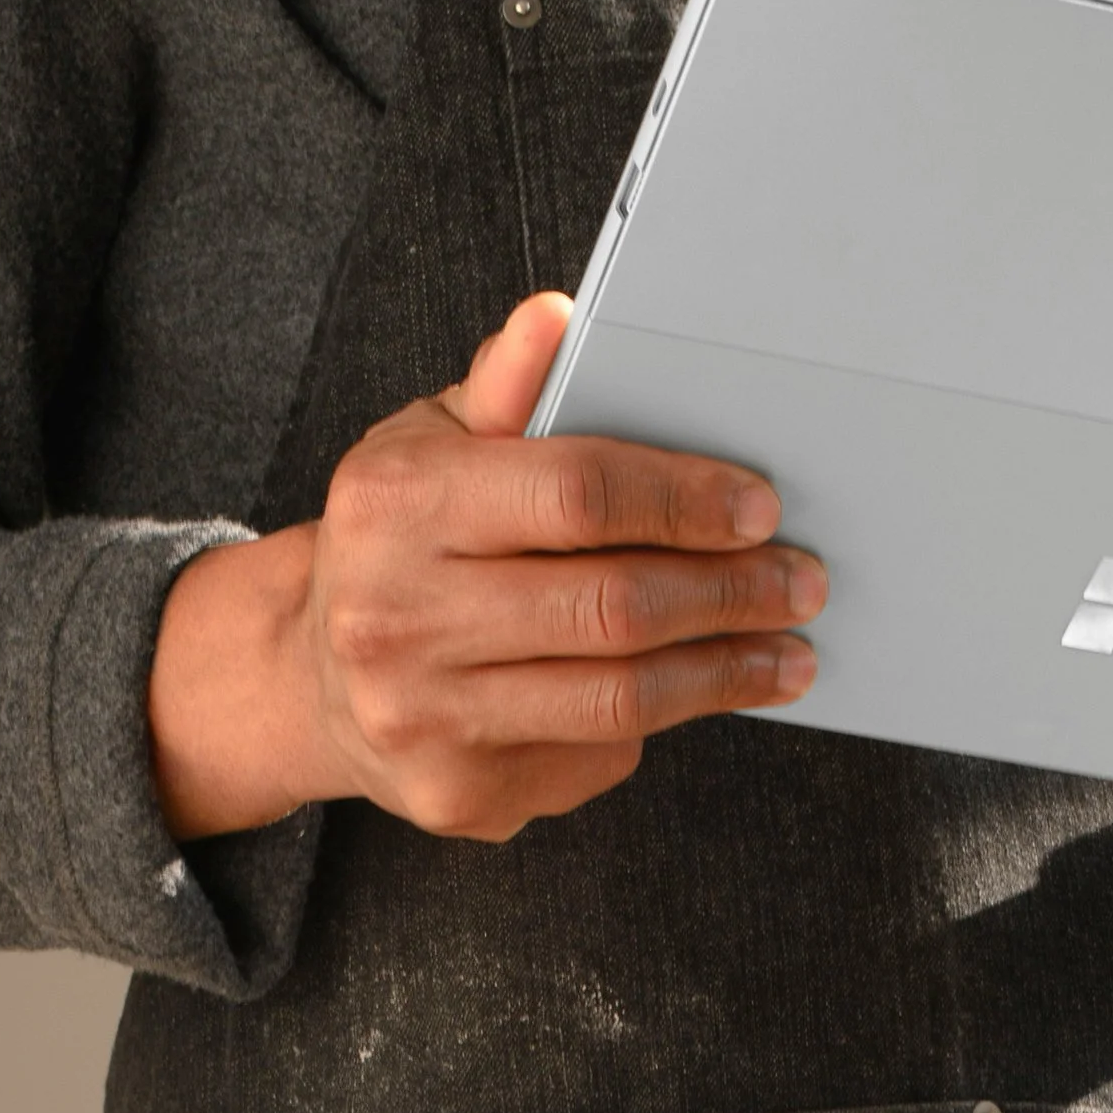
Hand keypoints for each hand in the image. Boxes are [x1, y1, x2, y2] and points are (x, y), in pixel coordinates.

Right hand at [148, 293, 823, 841]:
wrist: (315, 676)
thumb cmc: (403, 542)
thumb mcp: (432, 444)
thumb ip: (506, 388)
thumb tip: (561, 318)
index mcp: (396, 506)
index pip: (574, 494)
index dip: (683, 501)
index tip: (759, 508)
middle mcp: (397, 617)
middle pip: (610, 607)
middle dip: (727, 594)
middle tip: (798, 584)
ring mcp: (425, 718)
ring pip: (617, 700)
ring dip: (722, 673)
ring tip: (784, 652)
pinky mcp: (458, 794)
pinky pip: (594, 756)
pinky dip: (658, 721)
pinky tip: (695, 690)